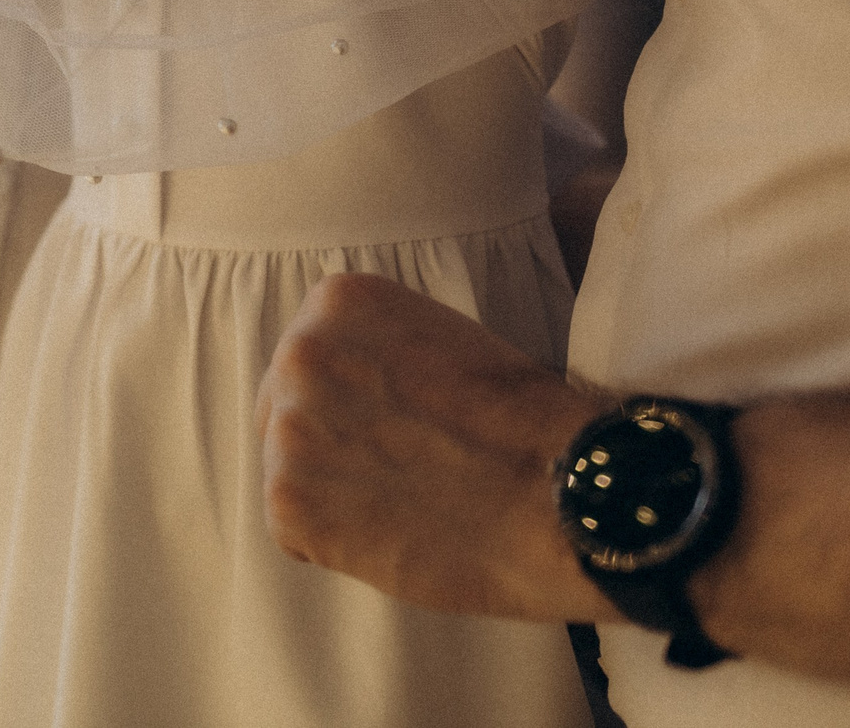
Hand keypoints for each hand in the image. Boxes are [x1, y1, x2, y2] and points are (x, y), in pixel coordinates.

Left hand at [256, 272, 616, 622]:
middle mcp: (299, 353)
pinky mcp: (288, 502)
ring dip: (334, 497)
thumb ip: (375, 351)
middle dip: (330, 447)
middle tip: (399, 476)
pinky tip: (393, 537)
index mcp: (338, 303)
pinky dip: (333, 545)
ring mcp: (288, 428)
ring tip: (407, 506)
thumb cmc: (524, 426)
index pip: (308, 360)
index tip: (393, 427)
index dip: (348, 405)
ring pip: (288, 471)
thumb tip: (341, 385)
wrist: (564, 501)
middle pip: (285, 411)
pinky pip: (294, 530)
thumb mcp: (442, 341)